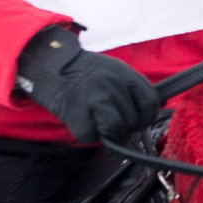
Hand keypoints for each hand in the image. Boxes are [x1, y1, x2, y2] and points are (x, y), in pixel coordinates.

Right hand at [16, 28, 160, 144]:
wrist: (51, 65)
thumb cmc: (86, 74)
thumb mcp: (114, 70)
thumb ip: (132, 89)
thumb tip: (151, 112)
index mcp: (124, 73)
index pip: (150, 103)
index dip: (146, 117)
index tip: (137, 120)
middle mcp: (111, 84)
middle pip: (133, 120)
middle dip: (125, 126)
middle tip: (111, 119)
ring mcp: (94, 98)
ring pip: (117, 131)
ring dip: (111, 134)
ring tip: (101, 125)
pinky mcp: (76, 113)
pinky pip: (93, 137)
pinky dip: (89, 135)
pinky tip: (84, 123)